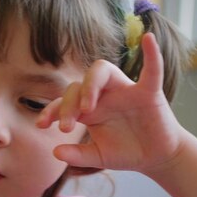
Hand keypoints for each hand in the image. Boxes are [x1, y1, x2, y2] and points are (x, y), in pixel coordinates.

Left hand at [37, 33, 184, 173]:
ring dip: (91, 85)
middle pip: (79, 85)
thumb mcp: (98, 157)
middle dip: (68, 104)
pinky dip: (152, 54)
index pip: (64, 102)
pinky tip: (148, 39)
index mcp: (89, 110)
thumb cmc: (125, 152)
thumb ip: (77, 155)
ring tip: (86, 108)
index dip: (51, 110)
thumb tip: (55, 152)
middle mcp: (104, 95)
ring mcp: (125, 91)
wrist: (155, 157)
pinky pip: (151, 70)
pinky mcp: (149, 92)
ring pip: (102, 70)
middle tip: (67, 127)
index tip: (41, 125)